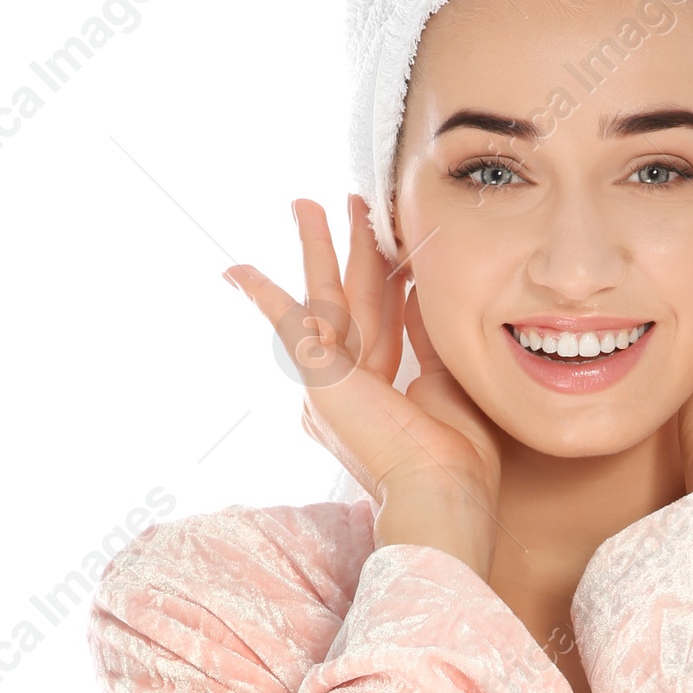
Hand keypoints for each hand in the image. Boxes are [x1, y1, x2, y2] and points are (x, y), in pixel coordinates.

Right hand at [224, 196, 501, 575]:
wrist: (438, 488)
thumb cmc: (456, 455)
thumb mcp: (450, 383)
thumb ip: (430, 340)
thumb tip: (421, 294)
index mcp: (379, 396)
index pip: (388, 322)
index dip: (396, 278)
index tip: (402, 241)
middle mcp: (348, 387)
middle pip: (355, 299)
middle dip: (355, 249)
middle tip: (354, 204)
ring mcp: (330, 381)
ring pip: (324, 296)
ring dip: (316, 247)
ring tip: (306, 204)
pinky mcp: (317, 375)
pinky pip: (285, 324)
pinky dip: (261, 296)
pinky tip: (235, 271)